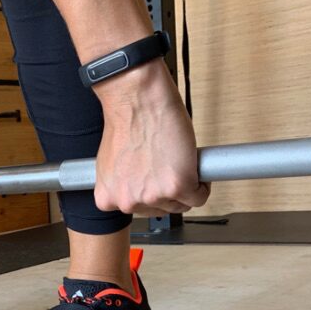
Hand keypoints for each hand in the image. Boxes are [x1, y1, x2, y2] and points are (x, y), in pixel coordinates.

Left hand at [93, 61, 209, 216]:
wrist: (137, 99)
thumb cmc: (126, 119)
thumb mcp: (114, 163)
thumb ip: (124, 182)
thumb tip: (140, 187)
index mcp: (108, 198)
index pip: (139, 210)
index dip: (152, 192)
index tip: (156, 182)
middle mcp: (127, 202)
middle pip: (161, 209)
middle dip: (168, 190)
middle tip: (168, 167)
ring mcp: (152, 196)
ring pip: (180, 204)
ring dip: (184, 186)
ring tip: (177, 162)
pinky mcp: (176, 187)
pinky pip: (198, 196)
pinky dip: (202, 185)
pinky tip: (194, 167)